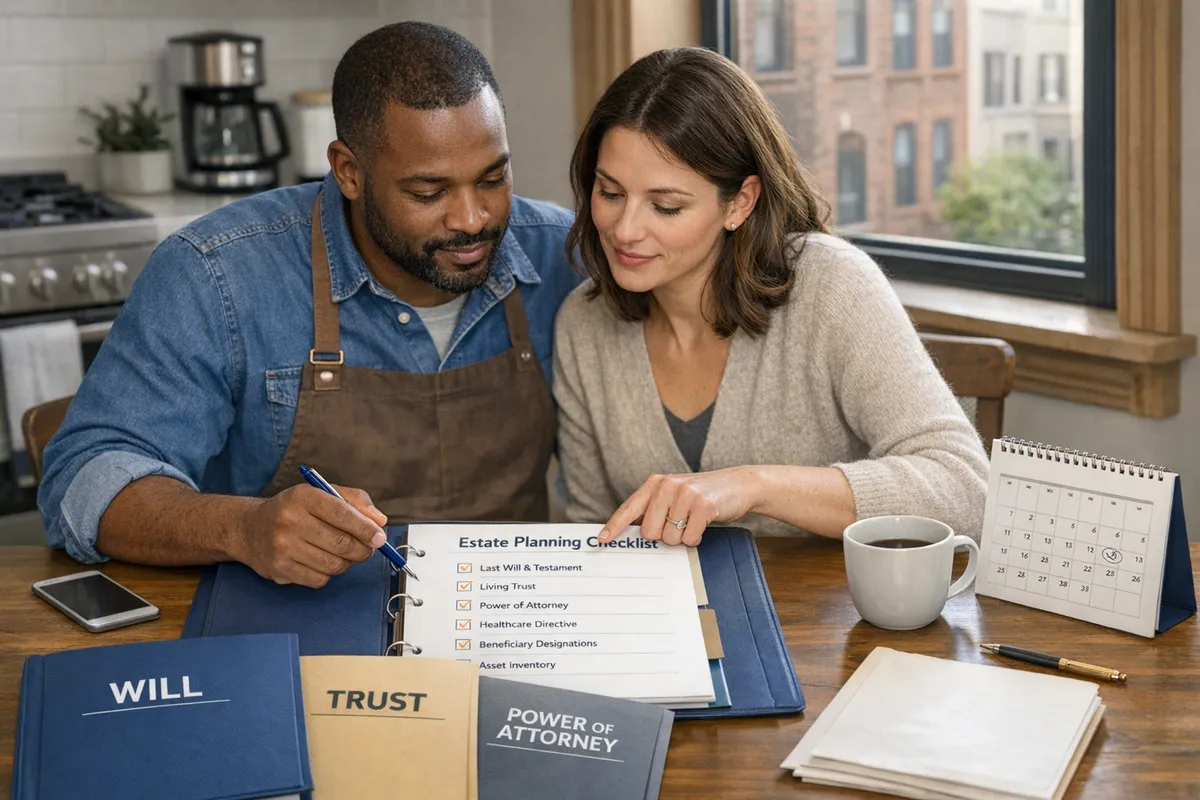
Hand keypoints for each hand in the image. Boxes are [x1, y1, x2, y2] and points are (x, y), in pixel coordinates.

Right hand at [236, 484, 388, 587]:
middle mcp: (289, 520)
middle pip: (341, 543)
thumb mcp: (320, 494)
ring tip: (340, 553)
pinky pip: (319, 580)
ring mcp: (282, 547)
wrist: (249, 529)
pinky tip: (320, 561)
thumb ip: (353, 502)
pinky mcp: (279, 569)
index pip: (342, 513)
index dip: (365, 528)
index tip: (379, 537)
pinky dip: (327, 574)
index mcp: (303, 496)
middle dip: (362, 549)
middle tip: (367, 548)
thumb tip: (379, 522)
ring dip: (345, 562)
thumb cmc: (293, 510)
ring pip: (334, 564)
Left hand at [599, 467, 755, 545]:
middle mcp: (667, 486)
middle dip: (663, 536)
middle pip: (650, 532)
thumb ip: (653, 509)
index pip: (629, 508)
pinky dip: (696, 538)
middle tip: (678, 525)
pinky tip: (702, 524)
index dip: (615, 526)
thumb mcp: (673, 495)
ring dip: (682, 538)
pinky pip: (690, 538)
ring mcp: (685, 494)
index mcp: (655, 484)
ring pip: (670, 538)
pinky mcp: (703, 505)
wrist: (738, 484)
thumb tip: (633, 533)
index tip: (603, 540)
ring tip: (692, 522)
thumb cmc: (701, 495)